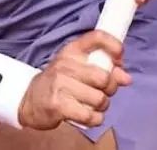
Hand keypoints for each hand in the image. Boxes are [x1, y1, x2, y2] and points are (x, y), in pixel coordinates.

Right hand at [17, 30, 132, 129]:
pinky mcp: (58, 105)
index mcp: (72, 50)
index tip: (119, 59)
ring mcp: (60, 84)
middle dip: (110, 89)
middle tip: (102, 92)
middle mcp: (66, 64)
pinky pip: (89, 115)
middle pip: (104, 77)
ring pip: (99, 98)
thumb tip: (127, 78)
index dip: (114, 46)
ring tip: (93, 105)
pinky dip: (95, 119)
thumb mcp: (78, 68)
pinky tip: (90, 116)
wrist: (29, 99)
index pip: (97, 37)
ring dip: (102, 106)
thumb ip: (104, 69)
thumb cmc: (59, 82)